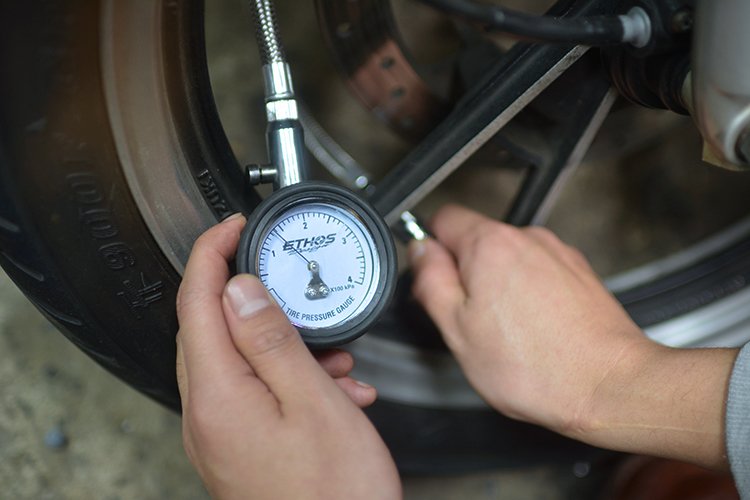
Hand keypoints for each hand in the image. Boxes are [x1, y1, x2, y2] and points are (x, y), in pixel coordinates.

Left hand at [176, 214, 401, 499]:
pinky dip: (287, 378)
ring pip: (236, 362)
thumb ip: (271, 340)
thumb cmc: (335, 494)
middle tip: (278, 274)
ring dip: (278, 343)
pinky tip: (333, 388)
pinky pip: (253, 394)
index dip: (211, 254)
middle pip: (208, 329)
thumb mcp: (313, 400)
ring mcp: (220, 437)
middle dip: (246, 295)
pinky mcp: (239, 450)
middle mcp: (206, 418)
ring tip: (330, 352)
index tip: (232, 227)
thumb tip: (240, 290)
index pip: (197, 303)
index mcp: (218, 396)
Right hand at [410, 204, 737, 471]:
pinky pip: (538, 272)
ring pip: (509, 258)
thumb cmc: (537, 367)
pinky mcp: (579, 272)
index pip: (443, 218)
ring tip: (505, 331)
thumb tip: (421, 252)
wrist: (608, 385)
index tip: (434, 278)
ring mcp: (558, 253)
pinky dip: (529, 294)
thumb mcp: (457, 329)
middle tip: (469, 319)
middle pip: (477, 239)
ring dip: (498, 285)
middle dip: (465, 273)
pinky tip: (533, 330)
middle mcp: (527, 238)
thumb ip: (431, 280)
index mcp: (490, 244)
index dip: (430, 248)